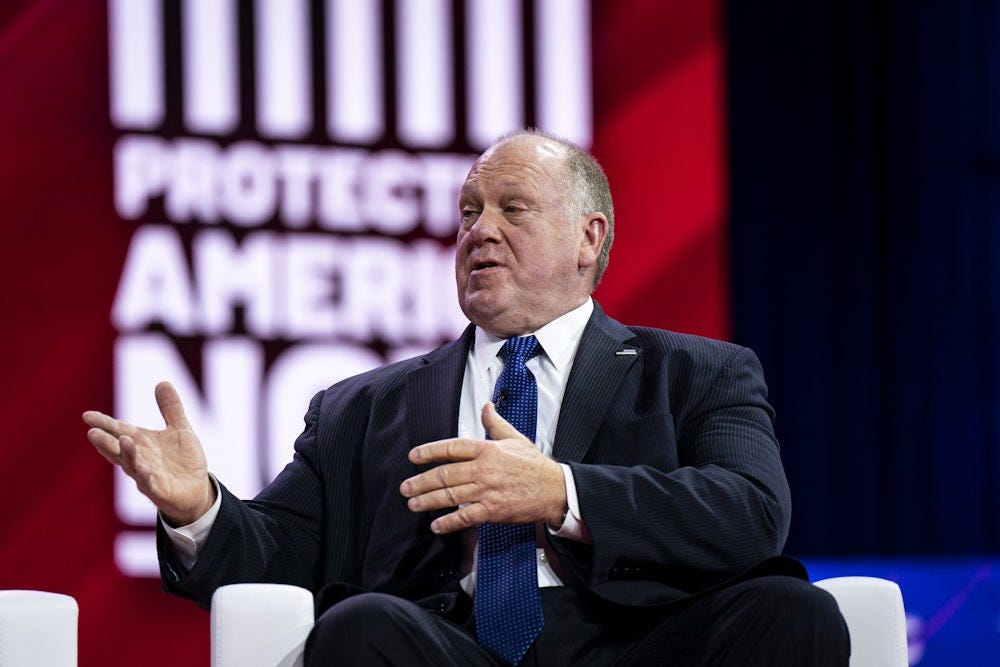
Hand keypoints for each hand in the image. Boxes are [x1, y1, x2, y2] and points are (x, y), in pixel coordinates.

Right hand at [82, 381, 213, 525]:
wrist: (197, 489)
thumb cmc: (183, 459)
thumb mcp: (180, 429)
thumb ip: (171, 408)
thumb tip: (162, 382)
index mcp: (141, 443)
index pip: (119, 431)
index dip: (104, 424)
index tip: (87, 416)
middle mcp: (139, 459)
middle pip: (118, 450)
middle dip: (106, 442)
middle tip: (92, 432)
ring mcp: (147, 476)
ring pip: (132, 466)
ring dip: (127, 454)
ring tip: (123, 440)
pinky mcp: (159, 491)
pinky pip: (149, 485)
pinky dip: (145, 477)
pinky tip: (143, 469)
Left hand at [400, 402, 566, 533]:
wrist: (555, 489)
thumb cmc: (535, 465)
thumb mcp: (515, 438)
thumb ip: (495, 423)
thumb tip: (486, 406)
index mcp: (488, 449)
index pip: (453, 447)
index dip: (430, 451)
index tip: (414, 456)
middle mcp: (484, 469)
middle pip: (446, 474)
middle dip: (422, 481)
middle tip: (406, 486)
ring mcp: (487, 490)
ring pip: (451, 495)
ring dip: (428, 500)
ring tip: (413, 503)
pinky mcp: (493, 510)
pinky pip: (466, 517)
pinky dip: (449, 522)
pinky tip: (436, 525)